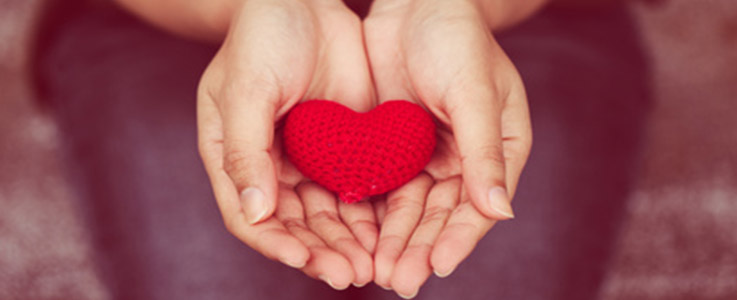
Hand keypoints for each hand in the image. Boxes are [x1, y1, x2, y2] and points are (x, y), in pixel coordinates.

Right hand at [197, 0, 377, 288]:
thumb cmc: (261, 38)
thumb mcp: (246, 90)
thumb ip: (246, 151)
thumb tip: (256, 214)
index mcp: (234, 157)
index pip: (250, 217)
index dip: (277, 243)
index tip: (305, 260)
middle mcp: (270, 167)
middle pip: (294, 225)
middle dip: (320, 252)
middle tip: (350, 274)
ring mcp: (307, 159)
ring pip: (327, 215)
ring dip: (346, 242)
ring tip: (372, 267)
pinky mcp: (342, 148)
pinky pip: (354, 189)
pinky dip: (367, 215)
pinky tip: (386, 234)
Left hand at [364, 0, 532, 295]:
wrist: (416, 2)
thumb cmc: (457, 40)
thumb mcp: (474, 94)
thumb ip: (485, 153)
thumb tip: (501, 212)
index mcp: (498, 149)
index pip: (479, 204)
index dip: (459, 237)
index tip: (436, 266)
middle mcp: (464, 159)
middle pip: (441, 214)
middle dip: (419, 247)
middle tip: (398, 280)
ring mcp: (427, 154)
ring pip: (410, 207)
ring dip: (395, 239)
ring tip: (376, 272)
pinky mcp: (393, 146)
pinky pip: (383, 186)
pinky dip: (373, 212)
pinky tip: (357, 236)